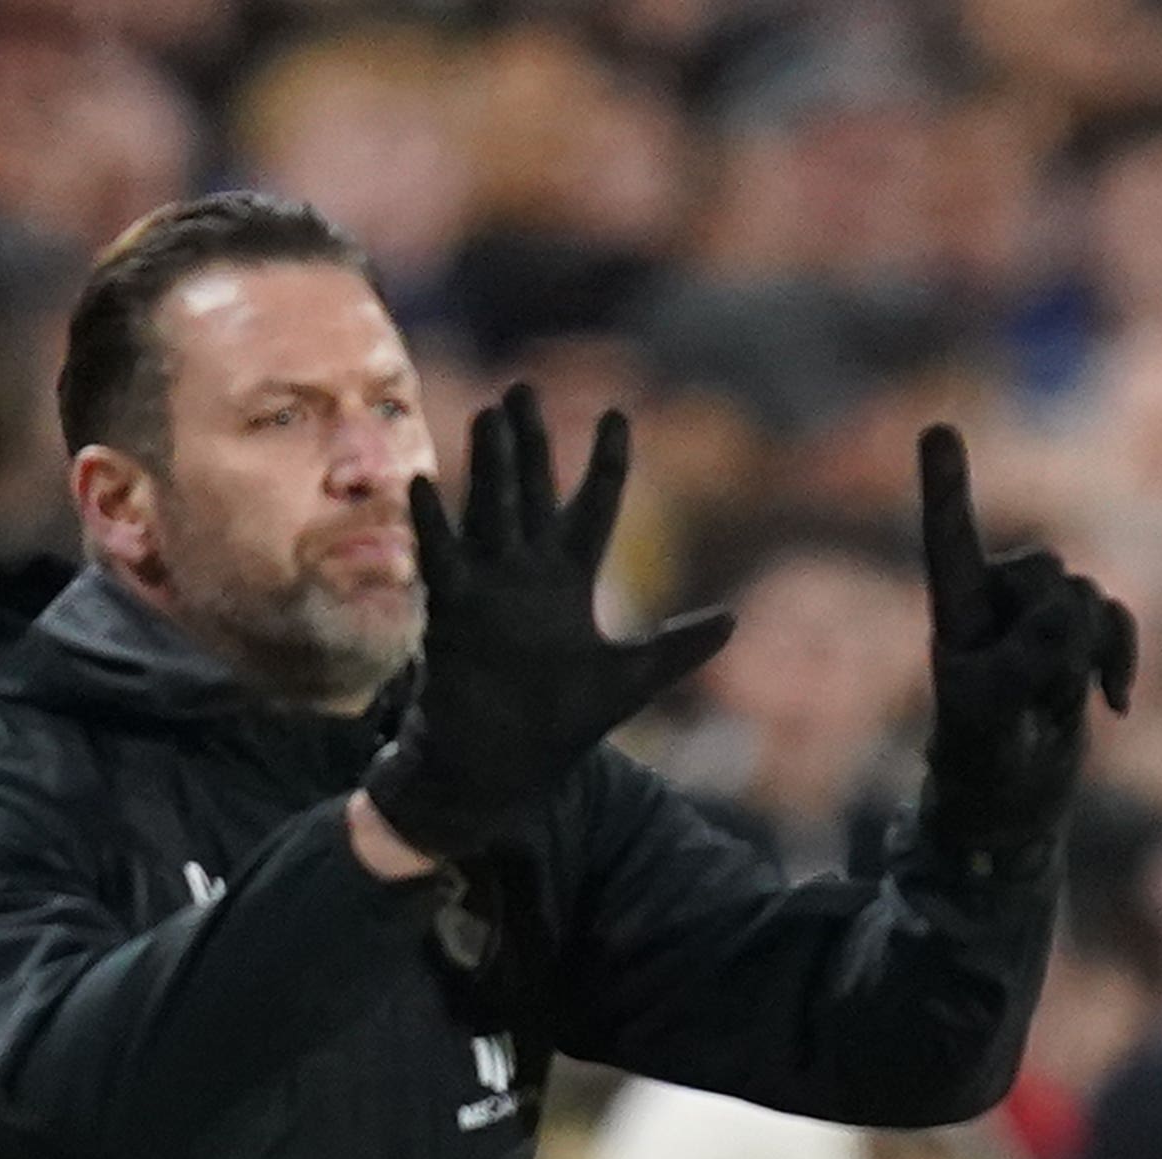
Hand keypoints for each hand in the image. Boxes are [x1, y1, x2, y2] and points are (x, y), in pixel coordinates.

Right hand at [361, 386, 736, 864]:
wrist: (503, 767)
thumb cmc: (561, 723)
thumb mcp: (632, 679)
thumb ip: (678, 647)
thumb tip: (733, 620)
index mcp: (568, 580)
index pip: (592, 507)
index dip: (606, 463)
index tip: (618, 413)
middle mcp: (524, 573)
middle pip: (530, 493)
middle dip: (530, 444)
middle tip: (524, 388)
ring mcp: (486, 589)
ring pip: (489, 512)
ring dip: (487, 466)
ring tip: (489, 414)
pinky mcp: (452, 615)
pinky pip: (442, 561)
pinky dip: (434, 525)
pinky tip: (427, 483)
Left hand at [915, 422, 1138, 869]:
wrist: (1013, 804)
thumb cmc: (982, 762)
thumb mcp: (992, 715)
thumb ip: (1025, 659)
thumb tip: (1069, 612)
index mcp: (954, 611)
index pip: (949, 541)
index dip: (947, 488)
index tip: (938, 430)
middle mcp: (994, 600)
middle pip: (1046, 571)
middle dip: (1057, 631)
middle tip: (1036, 694)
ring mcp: (1039, 617)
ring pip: (1085, 594)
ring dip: (1084, 654)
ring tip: (1057, 703)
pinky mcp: (1078, 637)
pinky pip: (1116, 618)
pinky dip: (1122, 656)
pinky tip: (1115, 706)